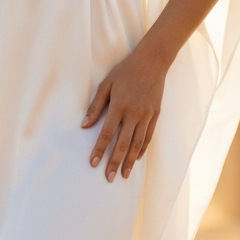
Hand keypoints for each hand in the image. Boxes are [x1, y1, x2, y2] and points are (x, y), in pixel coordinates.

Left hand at [81, 44, 167, 181]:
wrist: (152, 62)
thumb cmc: (125, 71)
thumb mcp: (107, 84)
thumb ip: (96, 106)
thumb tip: (84, 125)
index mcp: (119, 106)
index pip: (107, 133)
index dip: (99, 149)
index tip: (93, 163)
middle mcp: (134, 113)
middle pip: (123, 143)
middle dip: (114, 162)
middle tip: (108, 177)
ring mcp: (146, 115)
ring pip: (137, 144)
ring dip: (129, 161)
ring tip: (123, 174)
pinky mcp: (155, 115)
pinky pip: (148, 137)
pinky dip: (142, 150)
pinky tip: (136, 159)